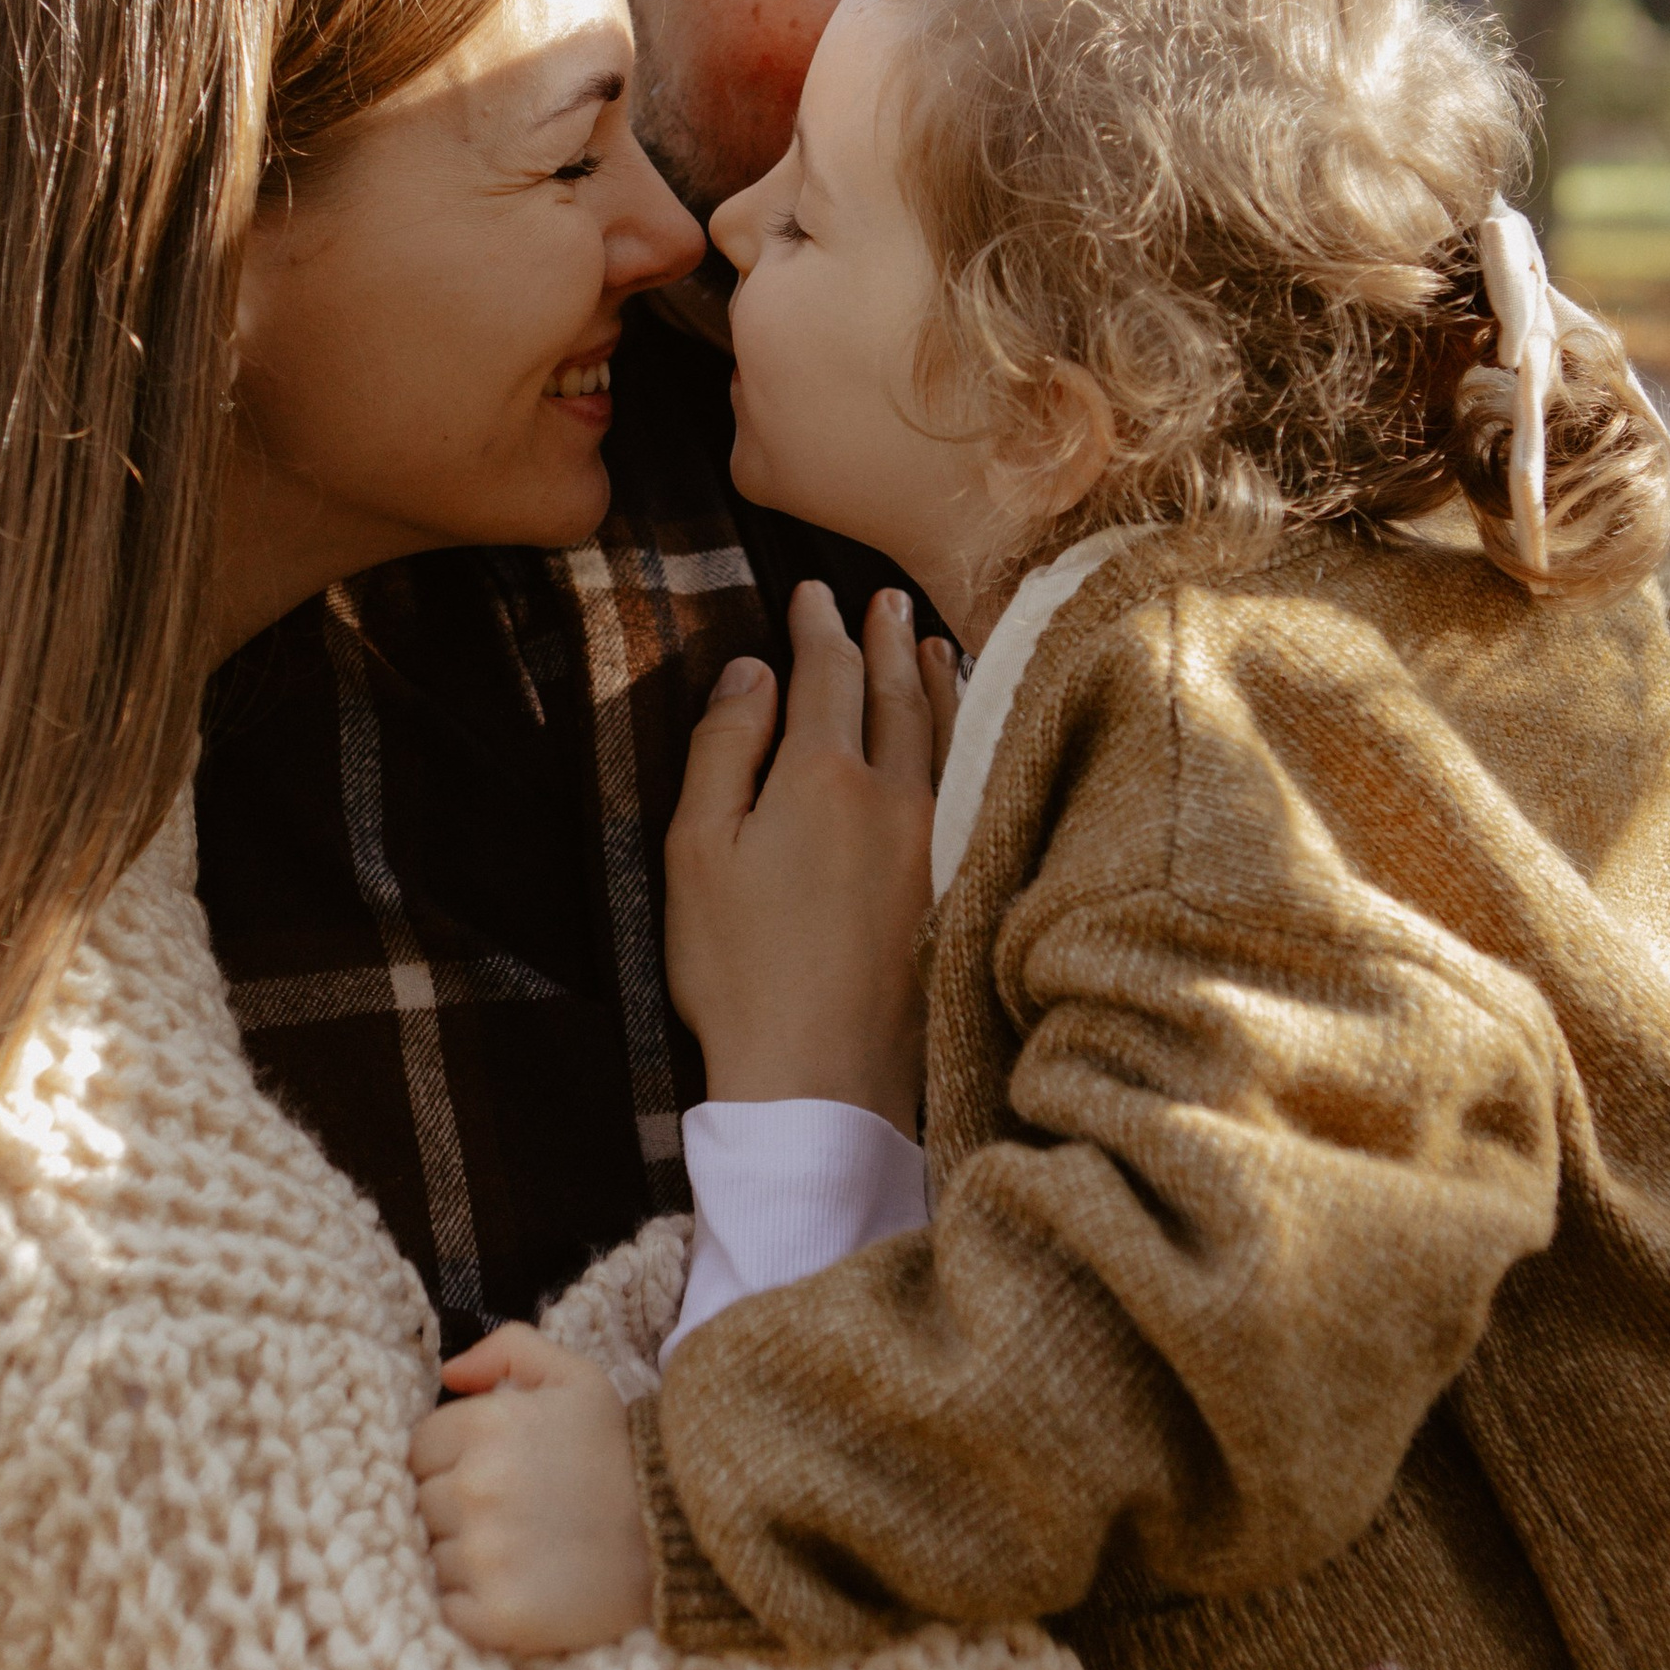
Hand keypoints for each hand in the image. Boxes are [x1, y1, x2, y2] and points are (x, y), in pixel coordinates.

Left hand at [410, 1326, 654, 1654]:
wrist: (680, 1532)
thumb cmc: (619, 1450)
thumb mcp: (575, 1377)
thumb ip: (508, 1350)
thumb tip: (449, 1374)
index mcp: (485, 1425)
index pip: (420, 1449)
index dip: (452, 1461)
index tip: (492, 1472)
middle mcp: (475, 1489)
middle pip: (422, 1504)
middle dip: (456, 1508)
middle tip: (511, 1512)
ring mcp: (485, 1557)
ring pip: (433, 1558)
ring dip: (465, 1557)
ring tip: (520, 1549)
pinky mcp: (499, 1617)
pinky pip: (451, 1609)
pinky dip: (474, 1604)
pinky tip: (517, 1587)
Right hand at [665, 583, 954, 1126]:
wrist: (819, 1077)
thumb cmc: (738, 970)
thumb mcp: (696, 851)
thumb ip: (723, 750)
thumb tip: (751, 673)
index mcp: (821, 775)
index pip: (827, 672)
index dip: (818, 625)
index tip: (811, 592)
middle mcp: (893, 794)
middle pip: (897, 693)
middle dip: (887, 640)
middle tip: (886, 602)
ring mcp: (938, 840)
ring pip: (947, 735)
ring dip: (938, 682)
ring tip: (935, 648)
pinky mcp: (958, 886)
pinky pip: (972, 782)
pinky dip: (968, 740)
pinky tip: (967, 740)